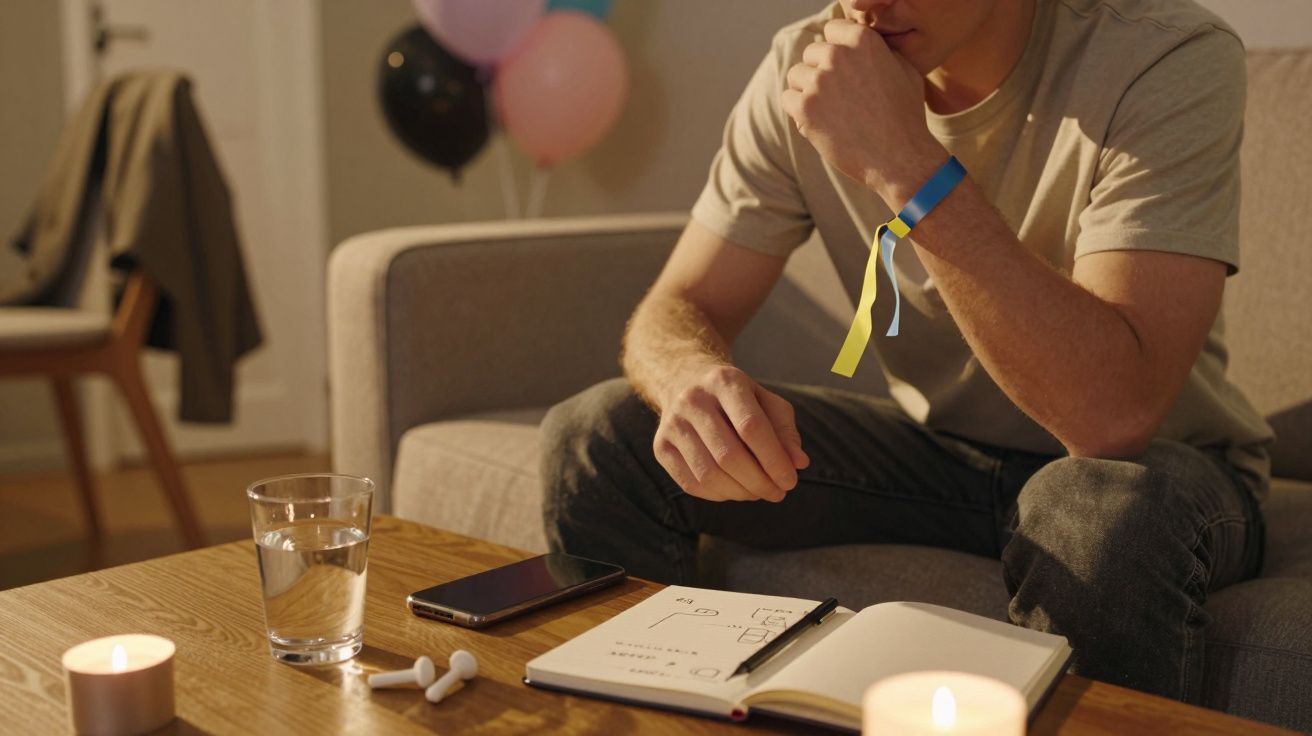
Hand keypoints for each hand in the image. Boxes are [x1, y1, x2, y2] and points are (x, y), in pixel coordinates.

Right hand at [653, 365, 809, 501]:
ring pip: (709, 474)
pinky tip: (735, 490)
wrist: (684, 381)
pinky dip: (719, 495)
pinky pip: (692, 484)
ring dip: (740, 493)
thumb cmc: (735, 397)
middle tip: (778, 493)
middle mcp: (693, 400)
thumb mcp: (765, 402)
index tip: (790, 481)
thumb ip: (785, 431)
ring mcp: (672, 424)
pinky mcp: (661, 446)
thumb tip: (799, 463)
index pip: (751, 427)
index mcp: (724, 381)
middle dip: (759, 482)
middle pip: (729, 455)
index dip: (774, 460)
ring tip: (758, 493)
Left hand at [781, 19, 941, 202]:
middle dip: (819, 71)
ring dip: (806, 90)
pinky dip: (798, 111)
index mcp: (863, 40)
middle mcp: (838, 55)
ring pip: (796, 75)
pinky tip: (818, 123)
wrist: (898, 157)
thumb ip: (879, 51)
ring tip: (827, 110)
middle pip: (811, 53)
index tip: (842, 69)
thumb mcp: (905, 70)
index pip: (833, 30)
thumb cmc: (905, 116)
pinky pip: (788, 99)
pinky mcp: (805, 107)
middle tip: (836, 96)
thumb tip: (856, 46)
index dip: (836, 49)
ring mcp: (819, 81)